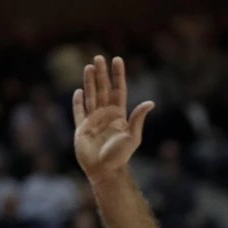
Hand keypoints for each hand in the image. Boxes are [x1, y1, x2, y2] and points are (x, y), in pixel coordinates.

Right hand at [72, 56, 153, 184]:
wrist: (104, 170)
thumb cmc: (120, 155)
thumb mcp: (133, 136)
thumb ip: (138, 118)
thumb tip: (150, 103)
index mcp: (119, 114)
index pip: (118, 89)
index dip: (117, 75)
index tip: (117, 60)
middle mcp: (106, 115)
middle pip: (103, 89)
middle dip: (101, 74)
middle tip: (98, 57)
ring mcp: (93, 120)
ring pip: (90, 96)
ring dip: (88, 82)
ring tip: (88, 67)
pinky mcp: (81, 128)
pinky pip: (78, 112)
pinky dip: (77, 102)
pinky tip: (78, 91)